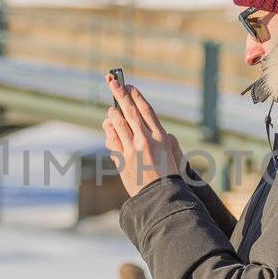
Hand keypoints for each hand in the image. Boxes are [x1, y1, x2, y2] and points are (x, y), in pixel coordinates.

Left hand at [103, 76, 182, 197]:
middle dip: (119, 94)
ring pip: (118, 124)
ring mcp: (132, 149)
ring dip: (112, 114)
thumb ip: (155, 136)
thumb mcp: (169, 152)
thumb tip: (136, 126)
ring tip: (111, 110)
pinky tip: (109, 127)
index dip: (136, 96)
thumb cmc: (167, 175)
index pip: (146, 110)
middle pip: (130, 112)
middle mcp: (146, 140)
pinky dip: (109, 131)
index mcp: (161, 136)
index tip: (129, 85)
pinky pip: (112, 139)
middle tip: (112, 81)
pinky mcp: (122, 159)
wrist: (160, 197)